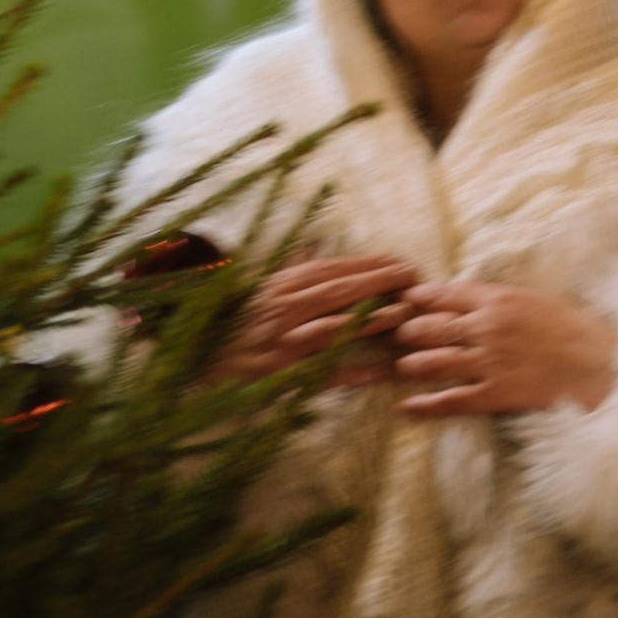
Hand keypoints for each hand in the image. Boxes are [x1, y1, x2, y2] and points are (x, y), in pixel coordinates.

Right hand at [214, 253, 416, 387]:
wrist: (203, 353)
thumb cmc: (239, 318)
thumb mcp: (266, 287)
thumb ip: (295, 269)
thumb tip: (319, 246)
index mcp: (283, 283)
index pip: (334, 268)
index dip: (370, 264)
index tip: (402, 261)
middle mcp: (285, 307)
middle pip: (340, 290)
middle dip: (380, 281)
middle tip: (415, 277)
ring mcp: (284, 340)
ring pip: (334, 326)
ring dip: (371, 320)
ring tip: (404, 314)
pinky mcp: (283, 372)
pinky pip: (324, 372)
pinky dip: (353, 372)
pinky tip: (381, 371)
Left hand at [393, 278, 617, 418]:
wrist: (599, 361)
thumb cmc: (571, 326)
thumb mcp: (532, 299)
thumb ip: (497, 299)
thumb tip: (467, 299)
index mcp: (496, 299)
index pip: (443, 294)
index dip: (417, 298)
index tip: (402, 301)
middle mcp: (484, 328)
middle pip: (429, 327)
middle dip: (406, 331)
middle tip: (392, 335)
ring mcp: (488, 362)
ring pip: (432, 362)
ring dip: (408, 364)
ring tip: (398, 366)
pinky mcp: (495, 394)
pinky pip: (451, 400)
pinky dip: (425, 405)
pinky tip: (408, 407)